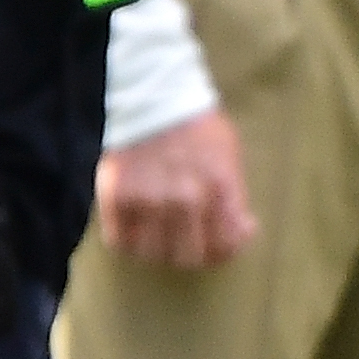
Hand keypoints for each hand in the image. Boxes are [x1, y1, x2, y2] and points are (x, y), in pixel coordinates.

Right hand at [93, 110, 258, 269]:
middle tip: (191, 245)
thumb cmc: (200, 129)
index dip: (224, 252)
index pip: (225, 244)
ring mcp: (148, 201)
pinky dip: (131, 242)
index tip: (222, 247)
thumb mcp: (230, 156)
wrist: (156, 100)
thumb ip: (234, 197)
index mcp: (219, 188)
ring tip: (164, 237)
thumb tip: (242, 232)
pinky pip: (121, 241)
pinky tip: (140, 231)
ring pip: (153, 254)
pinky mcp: (116, 199)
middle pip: (188, 257)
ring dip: (160, 251)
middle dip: (194, 256)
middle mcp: (184, 199)